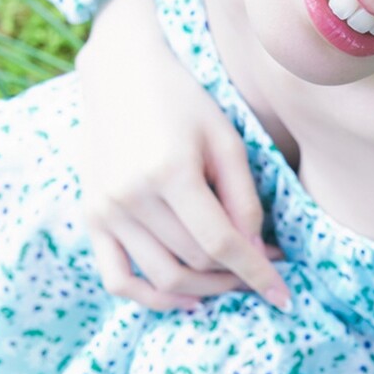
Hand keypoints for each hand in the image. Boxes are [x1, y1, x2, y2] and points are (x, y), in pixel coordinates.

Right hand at [74, 0, 291, 312]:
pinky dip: (152, 299)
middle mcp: (131, 196)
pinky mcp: (91, 217)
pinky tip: (187, 299)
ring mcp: (106, 210)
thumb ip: (243, 200)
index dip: (256, 274)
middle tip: (263, 266)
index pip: (220, 244)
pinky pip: (118, 279)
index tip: (283, 296)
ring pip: (163, 278)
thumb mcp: (226, 141)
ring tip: (231, 281)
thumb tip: (256, 256)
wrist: (120, 75)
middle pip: (195, 262)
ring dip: (205, 290)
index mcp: (169, 172)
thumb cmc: (184, 102)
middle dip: (237, 275)